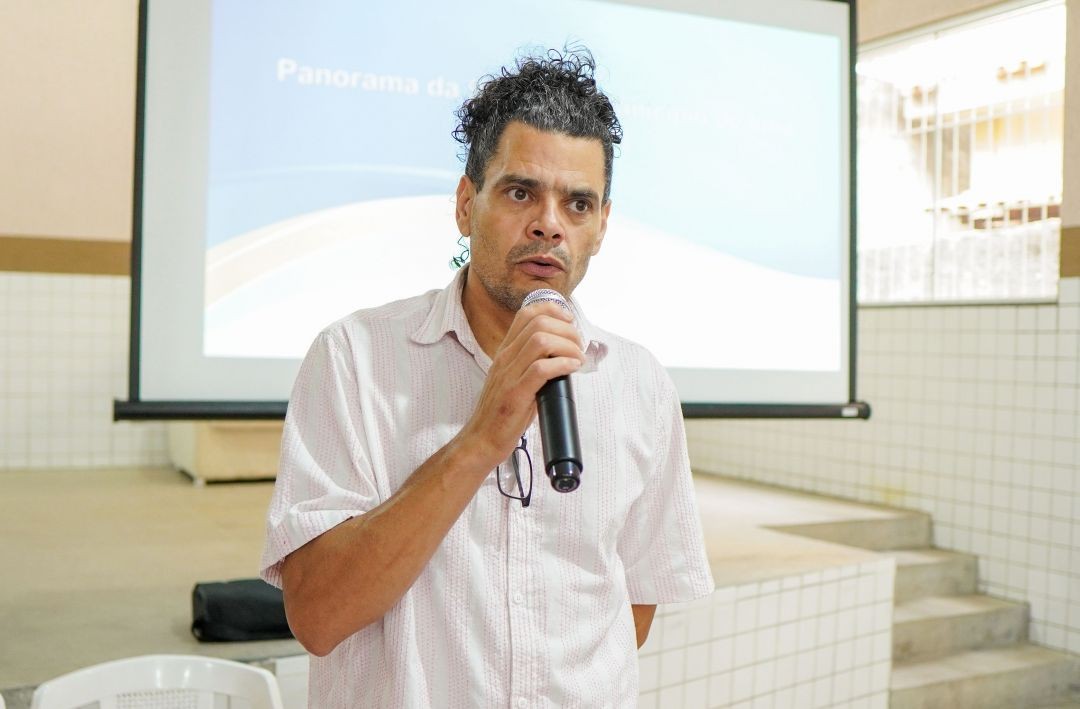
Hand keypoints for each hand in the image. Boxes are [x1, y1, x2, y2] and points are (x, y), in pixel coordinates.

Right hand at [458, 300, 584, 467]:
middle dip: (567, 330)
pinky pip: (541, 369)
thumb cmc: (501, 413)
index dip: (552, 310)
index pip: (526, 314)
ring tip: (577, 358)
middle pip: (538, 323)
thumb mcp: (513, 380)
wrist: (481, 439)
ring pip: (541, 341)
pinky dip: (562, 364)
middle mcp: (505, 358)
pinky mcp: (515, 394)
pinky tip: (572, 368)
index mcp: (505, 352)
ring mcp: (509, 375)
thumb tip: (562, 357)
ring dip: (567, 346)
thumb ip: (531, 365)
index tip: (569, 320)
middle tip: (578, 346)